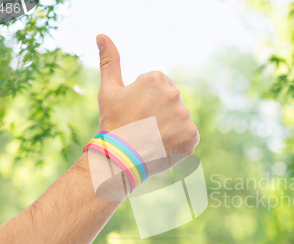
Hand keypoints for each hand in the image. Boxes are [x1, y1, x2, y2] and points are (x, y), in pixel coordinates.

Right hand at [95, 34, 199, 157]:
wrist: (119, 158)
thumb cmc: (112, 123)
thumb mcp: (108, 90)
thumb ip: (110, 61)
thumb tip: (101, 35)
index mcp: (156, 79)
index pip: (158, 87)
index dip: (145, 102)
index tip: (135, 114)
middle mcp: (174, 94)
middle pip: (170, 102)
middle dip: (159, 113)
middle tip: (142, 127)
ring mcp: (185, 116)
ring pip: (179, 120)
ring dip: (169, 128)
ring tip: (151, 138)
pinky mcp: (192, 136)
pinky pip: (188, 136)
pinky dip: (178, 143)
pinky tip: (163, 146)